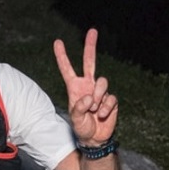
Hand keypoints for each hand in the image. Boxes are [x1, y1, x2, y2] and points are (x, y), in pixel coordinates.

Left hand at [54, 28, 117, 145]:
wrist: (95, 139)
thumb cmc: (81, 128)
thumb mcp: (75, 119)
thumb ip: (78, 108)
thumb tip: (89, 97)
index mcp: (75, 88)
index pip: (67, 69)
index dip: (62, 56)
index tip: (57, 42)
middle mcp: (88, 86)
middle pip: (90, 62)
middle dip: (91, 46)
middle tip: (92, 30)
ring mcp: (100, 92)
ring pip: (102, 82)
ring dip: (98, 96)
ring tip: (94, 110)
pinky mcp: (111, 100)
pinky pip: (110, 98)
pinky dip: (105, 107)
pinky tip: (101, 115)